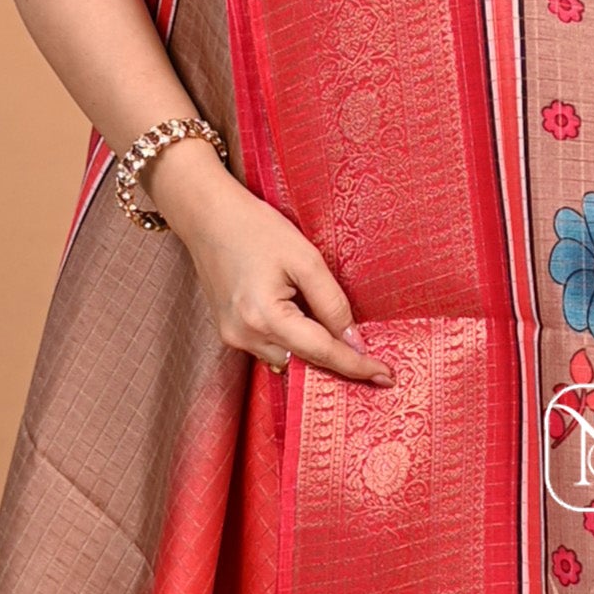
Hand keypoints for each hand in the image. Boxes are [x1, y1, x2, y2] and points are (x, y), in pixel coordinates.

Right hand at [149, 145, 392, 384]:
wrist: (207, 216)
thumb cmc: (256, 228)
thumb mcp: (305, 258)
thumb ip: (332, 302)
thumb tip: (354, 340)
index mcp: (265, 318)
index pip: (322, 352)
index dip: (357, 366)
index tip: (386, 377)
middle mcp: (245, 336)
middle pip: (305, 361)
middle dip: (338, 360)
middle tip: (374, 362)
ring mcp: (233, 337)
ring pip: (288, 358)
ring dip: (314, 350)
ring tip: (337, 333)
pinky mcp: (229, 331)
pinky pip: (271, 348)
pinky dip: (293, 342)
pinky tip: (306, 323)